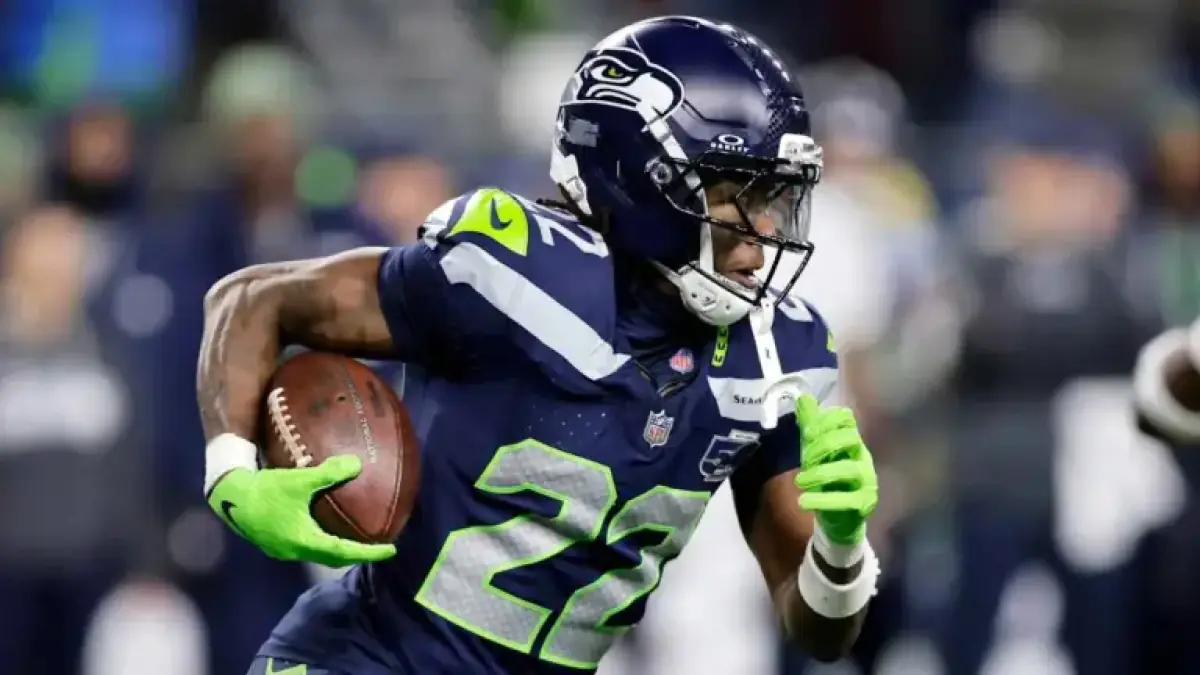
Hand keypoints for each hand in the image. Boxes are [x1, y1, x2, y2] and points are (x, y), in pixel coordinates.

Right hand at [207, 455, 395, 566]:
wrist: (227, 496)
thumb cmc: (264, 490)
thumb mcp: (298, 480)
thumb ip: (328, 473)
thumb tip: (357, 465)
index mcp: (304, 541)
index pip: (344, 552)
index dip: (369, 553)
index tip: (391, 550)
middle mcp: (294, 550)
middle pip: (332, 558)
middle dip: (355, 554)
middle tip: (375, 546)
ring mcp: (281, 549)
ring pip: (317, 553)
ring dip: (336, 548)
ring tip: (353, 536)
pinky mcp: (273, 542)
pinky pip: (304, 545)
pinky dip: (320, 540)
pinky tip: (323, 523)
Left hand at [792, 395, 877, 545]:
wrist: (840, 518)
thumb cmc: (829, 479)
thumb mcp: (816, 451)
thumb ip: (811, 426)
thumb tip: (802, 397)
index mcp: (851, 440)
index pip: (846, 418)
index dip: (827, 420)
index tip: (808, 432)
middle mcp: (862, 456)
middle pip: (849, 439)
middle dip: (822, 445)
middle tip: (804, 458)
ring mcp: (867, 480)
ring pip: (849, 469)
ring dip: (821, 473)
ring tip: (799, 482)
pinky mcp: (864, 503)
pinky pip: (846, 500)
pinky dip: (823, 500)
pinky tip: (804, 501)